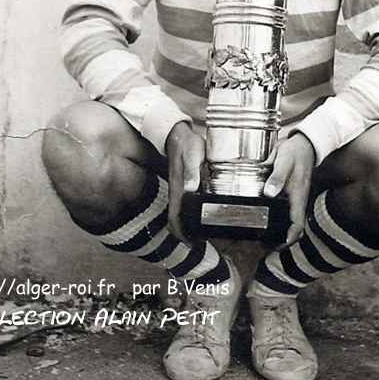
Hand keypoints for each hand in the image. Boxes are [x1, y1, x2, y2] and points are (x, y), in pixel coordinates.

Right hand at [165, 122, 204, 242]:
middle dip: (186, 237)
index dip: (181, 235)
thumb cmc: (187, 144)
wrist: (177, 134)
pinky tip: (202, 216)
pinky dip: (190, 216)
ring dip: (188, 228)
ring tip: (204, 235)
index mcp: (178, 190)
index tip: (192, 244)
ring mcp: (178, 190)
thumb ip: (193, 170)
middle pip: (176, 223)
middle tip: (202, 242)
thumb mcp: (193, 154)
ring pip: (179, 216)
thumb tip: (190, 189)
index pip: (174, 219)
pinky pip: (183, 206)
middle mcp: (177, 193)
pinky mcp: (182, 186)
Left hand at [263, 132, 315, 246]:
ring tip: (261, 238)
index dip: (290, 238)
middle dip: (281, 241)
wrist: (304, 144)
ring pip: (289, 222)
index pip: (298, 225)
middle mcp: (298, 201)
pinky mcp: (290, 195)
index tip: (279, 245)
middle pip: (293, 228)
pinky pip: (285, 213)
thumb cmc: (295, 152)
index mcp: (298, 196)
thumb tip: (269, 193)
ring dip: (278, 232)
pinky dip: (277, 220)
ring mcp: (294, 199)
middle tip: (265, 246)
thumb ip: (277, 176)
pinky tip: (263, 218)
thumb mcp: (285, 161)